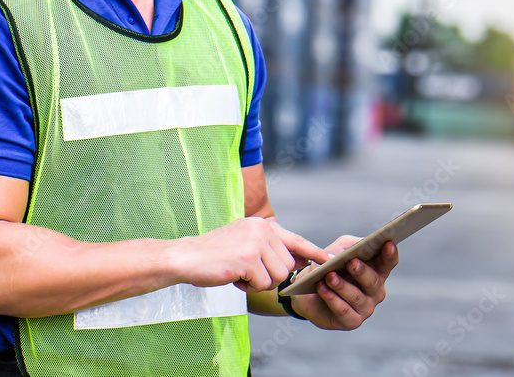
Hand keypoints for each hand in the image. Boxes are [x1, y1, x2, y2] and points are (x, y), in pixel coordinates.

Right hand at [170, 217, 327, 292]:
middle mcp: (262, 229)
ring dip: (259, 283)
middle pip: (287, 265)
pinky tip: (233, 278)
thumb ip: (269, 247)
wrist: (184, 257)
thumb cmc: (214, 254)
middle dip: (270, 276)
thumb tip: (299, 261)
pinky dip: (249, 288)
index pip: (296, 239)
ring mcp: (255, 243)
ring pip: (277, 276)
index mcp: (262, 224)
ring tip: (239, 274)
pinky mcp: (248, 259)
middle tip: (247, 273)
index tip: (329, 259)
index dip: (314, 252)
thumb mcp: (244, 242)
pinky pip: (262, 284)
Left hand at [290, 236, 398, 329]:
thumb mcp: (339, 249)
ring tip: (329, 276)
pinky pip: (343, 310)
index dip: (390, 254)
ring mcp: (366, 308)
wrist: (309, 291)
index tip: (388, 244)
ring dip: (342, 286)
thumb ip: (350, 245)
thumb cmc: (329, 267)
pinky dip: (331, 298)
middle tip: (351, 262)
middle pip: (373, 281)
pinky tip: (322, 288)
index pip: (388, 263)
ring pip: (356, 297)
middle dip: (362, 271)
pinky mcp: (352, 321)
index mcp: (377, 271)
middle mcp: (376, 291)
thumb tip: (359, 245)